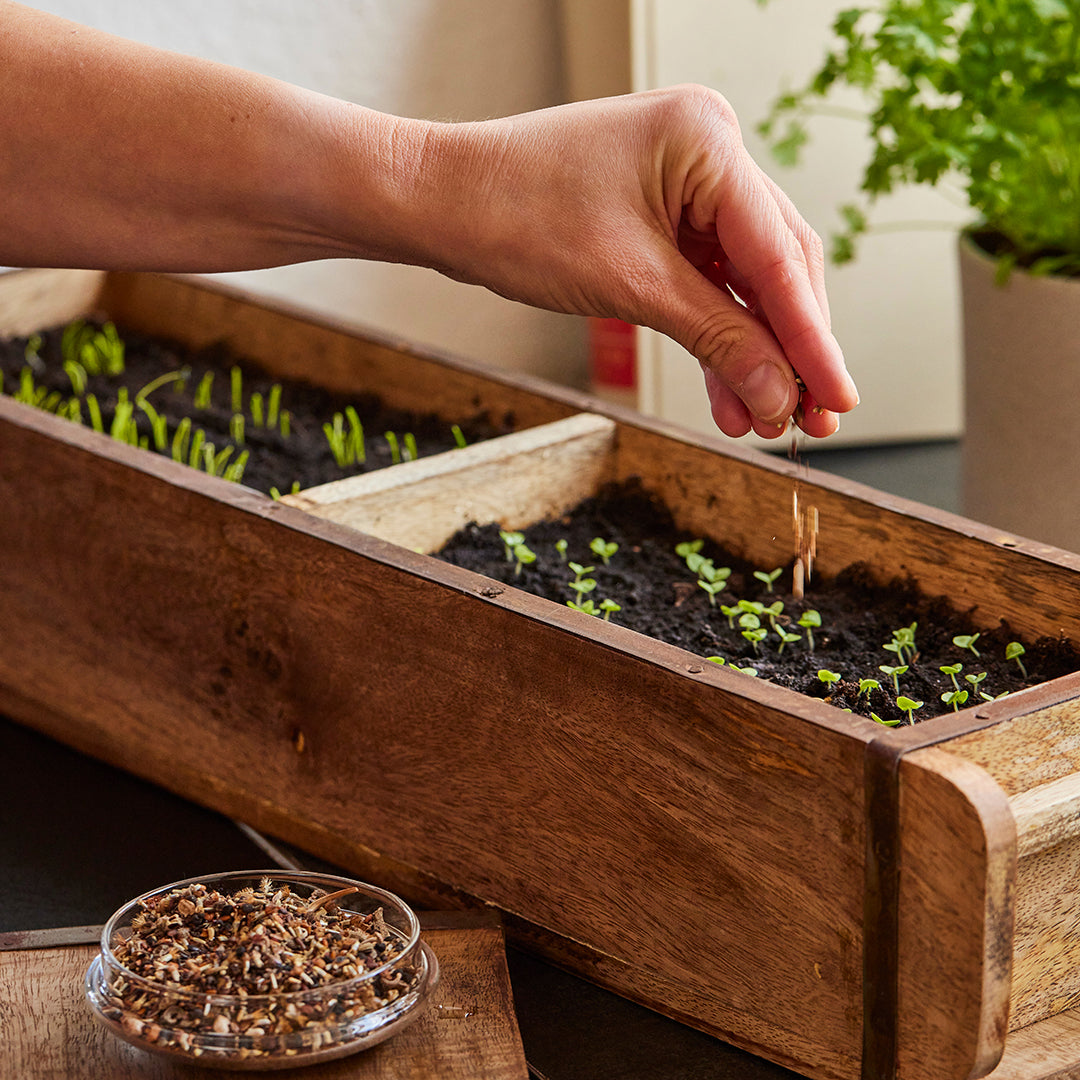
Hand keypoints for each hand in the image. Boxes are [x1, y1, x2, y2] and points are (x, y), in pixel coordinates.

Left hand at [415, 85, 858, 438]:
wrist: (444, 204)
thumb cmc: (517, 217)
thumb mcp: (631, 286)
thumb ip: (717, 340)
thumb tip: (780, 396)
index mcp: (708, 140)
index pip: (779, 255)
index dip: (814, 337)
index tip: (840, 396)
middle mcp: (709, 151)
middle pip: (775, 267)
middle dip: (789, 349)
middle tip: (810, 418)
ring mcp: (687, 183)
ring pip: (743, 283)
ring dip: (753, 353)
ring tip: (765, 421)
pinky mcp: (664, 215)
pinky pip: (706, 284)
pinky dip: (715, 337)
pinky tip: (730, 391)